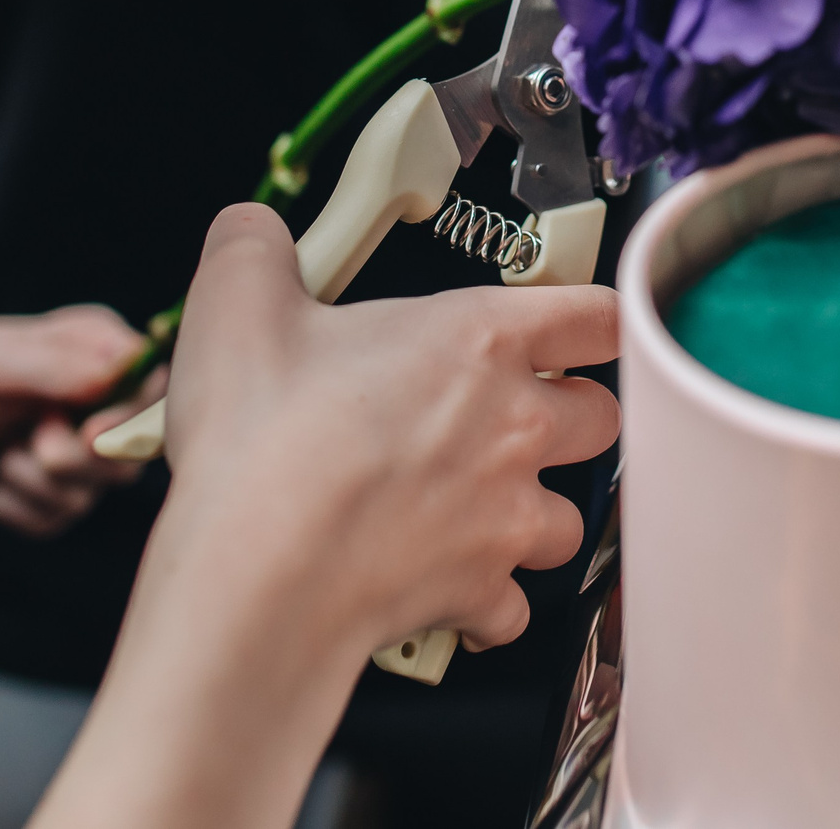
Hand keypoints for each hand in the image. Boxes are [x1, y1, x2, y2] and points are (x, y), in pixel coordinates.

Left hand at [0, 305, 166, 535]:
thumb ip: (61, 367)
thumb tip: (124, 372)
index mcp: (92, 347)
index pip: (155, 390)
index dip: (132, 422)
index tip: (90, 435)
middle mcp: (92, 395)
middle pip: (132, 452)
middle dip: (72, 460)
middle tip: (27, 443)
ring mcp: (71, 445)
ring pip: (93, 494)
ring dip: (32, 484)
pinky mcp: (46, 490)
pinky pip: (59, 520)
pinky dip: (16, 509)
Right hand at [27, 206, 618, 828]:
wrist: (259, 572)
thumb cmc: (265, 443)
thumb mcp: (237, 303)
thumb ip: (254, 248)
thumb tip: (251, 233)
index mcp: (480, 340)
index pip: (597, 315)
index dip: (594, 319)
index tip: (580, 326)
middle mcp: (514, 427)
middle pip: (602, 416)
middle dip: (570, 416)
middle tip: (516, 414)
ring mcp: (506, 516)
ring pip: (570, 518)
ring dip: (534, 513)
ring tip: (478, 506)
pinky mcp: (480, 591)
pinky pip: (511, 606)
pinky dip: (485, 601)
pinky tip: (442, 585)